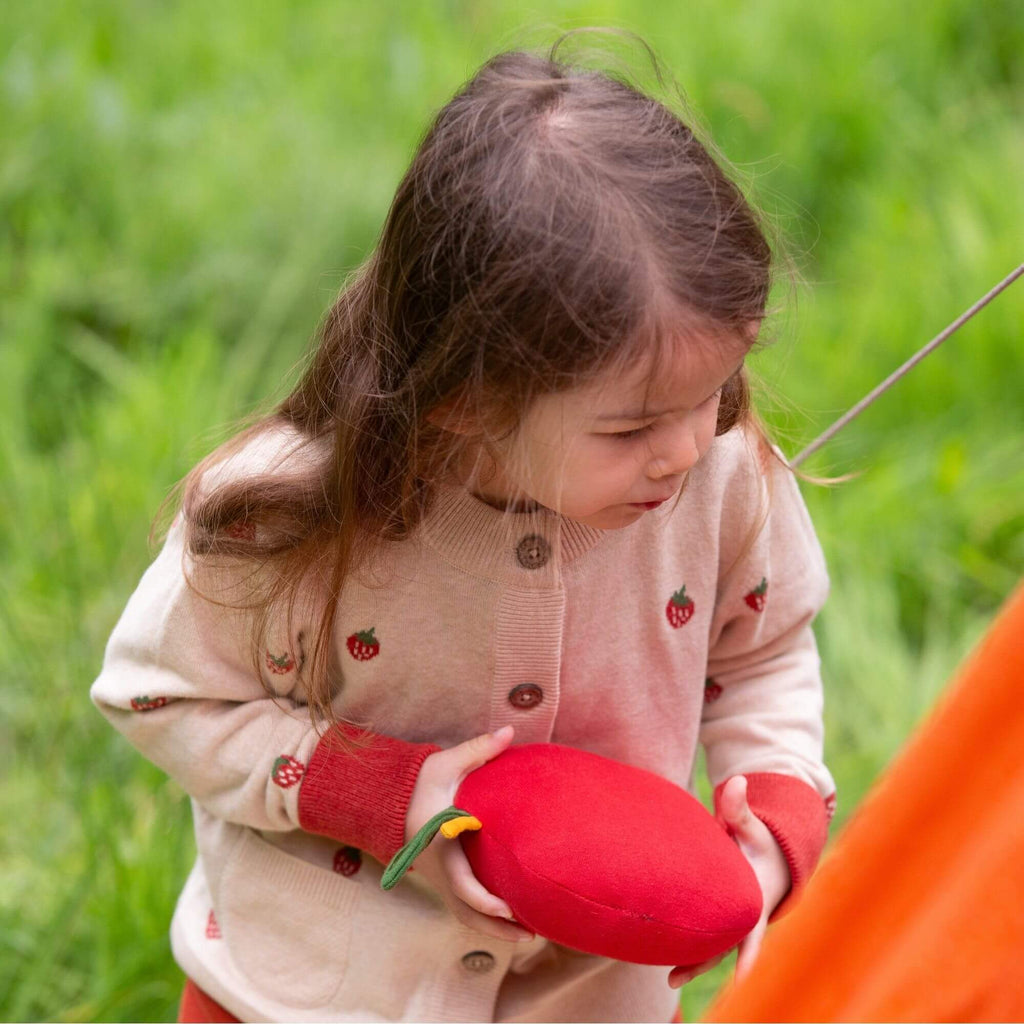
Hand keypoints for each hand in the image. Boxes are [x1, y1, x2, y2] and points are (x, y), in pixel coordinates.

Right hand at [405, 724, 534, 942]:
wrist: (386, 798)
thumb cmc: (418, 781)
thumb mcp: (445, 764)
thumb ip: (477, 750)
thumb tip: (509, 732)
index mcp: (437, 845)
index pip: (460, 883)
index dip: (484, 900)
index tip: (508, 909)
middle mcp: (436, 869)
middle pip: (466, 912)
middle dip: (497, 928)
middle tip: (531, 934)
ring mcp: (436, 878)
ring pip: (463, 915)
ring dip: (492, 929)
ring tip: (527, 934)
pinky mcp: (440, 879)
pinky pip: (461, 907)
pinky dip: (482, 918)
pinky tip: (508, 919)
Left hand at [668, 775, 789, 988]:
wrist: (771, 859)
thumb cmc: (760, 842)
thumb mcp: (753, 825)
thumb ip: (740, 808)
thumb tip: (735, 780)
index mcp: (755, 900)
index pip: (751, 930)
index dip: (747, 954)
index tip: (742, 978)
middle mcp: (745, 918)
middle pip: (724, 946)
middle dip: (703, 964)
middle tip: (674, 979)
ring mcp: (733, 924)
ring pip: (713, 948)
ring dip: (693, 963)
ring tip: (668, 979)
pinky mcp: (721, 922)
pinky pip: (707, 940)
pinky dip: (691, 949)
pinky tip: (664, 955)